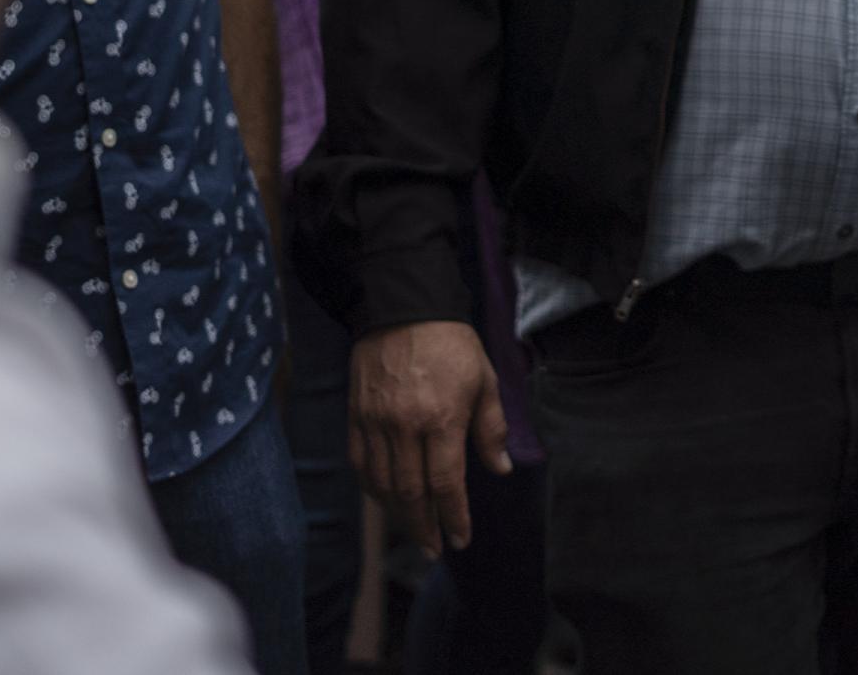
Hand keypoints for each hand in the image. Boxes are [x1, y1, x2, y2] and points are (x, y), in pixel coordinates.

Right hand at [348, 318, 510, 549]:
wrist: (402, 307)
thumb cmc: (451, 343)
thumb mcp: (484, 379)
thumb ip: (491, 428)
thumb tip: (501, 468)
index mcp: (441, 418)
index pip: (446, 484)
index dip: (454, 517)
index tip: (460, 539)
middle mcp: (404, 427)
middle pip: (411, 494)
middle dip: (424, 528)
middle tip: (435, 549)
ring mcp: (375, 423)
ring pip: (382, 485)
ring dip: (398, 515)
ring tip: (414, 532)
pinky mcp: (356, 416)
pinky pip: (360, 464)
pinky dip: (372, 489)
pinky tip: (385, 500)